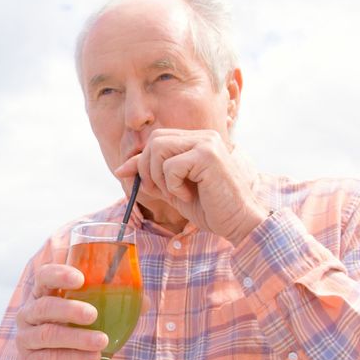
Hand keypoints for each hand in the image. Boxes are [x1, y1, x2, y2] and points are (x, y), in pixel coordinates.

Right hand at [15, 263, 108, 359]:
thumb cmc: (71, 333)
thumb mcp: (86, 317)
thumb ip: (110, 306)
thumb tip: (143, 301)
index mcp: (42, 294)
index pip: (43, 276)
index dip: (59, 274)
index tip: (80, 278)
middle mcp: (29, 314)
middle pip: (44, 306)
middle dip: (70, 309)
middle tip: (93, 314)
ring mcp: (26, 339)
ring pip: (48, 334)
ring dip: (77, 338)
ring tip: (101, 341)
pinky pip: (51, 358)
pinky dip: (74, 358)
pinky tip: (93, 358)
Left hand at [114, 129, 266, 245]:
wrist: (238, 222)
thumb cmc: (209, 208)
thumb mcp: (172, 189)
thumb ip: (151, 176)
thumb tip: (121, 169)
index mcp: (198, 140)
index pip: (157, 140)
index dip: (140, 160)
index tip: (131, 178)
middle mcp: (204, 136)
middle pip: (155, 140)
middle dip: (147, 168)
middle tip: (159, 191)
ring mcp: (207, 143)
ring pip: (159, 148)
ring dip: (159, 177)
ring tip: (177, 193)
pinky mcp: (208, 155)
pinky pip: (171, 166)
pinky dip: (173, 185)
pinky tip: (190, 195)